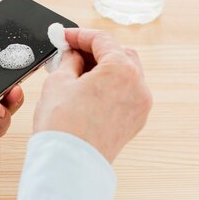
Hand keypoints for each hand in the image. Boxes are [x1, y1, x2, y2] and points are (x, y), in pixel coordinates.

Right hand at [34, 28, 151, 162]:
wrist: (69, 164)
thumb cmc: (63, 125)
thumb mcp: (58, 81)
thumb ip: (68, 61)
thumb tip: (72, 54)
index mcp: (121, 70)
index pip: (102, 40)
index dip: (79, 35)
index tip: (63, 37)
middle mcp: (138, 86)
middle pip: (119, 54)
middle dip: (95, 49)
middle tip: (70, 51)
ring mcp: (140, 106)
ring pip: (125, 73)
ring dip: (103, 67)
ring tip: (76, 71)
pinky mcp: (134, 121)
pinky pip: (126, 93)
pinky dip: (110, 85)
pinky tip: (87, 88)